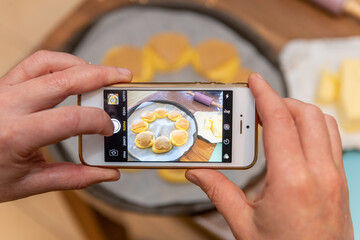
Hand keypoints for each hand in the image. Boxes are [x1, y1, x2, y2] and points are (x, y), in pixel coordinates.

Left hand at [0, 50, 131, 201]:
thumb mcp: (27, 184)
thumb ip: (72, 178)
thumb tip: (107, 173)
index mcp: (15, 135)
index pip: (70, 118)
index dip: (98, 121)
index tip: (110, 128)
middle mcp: (8, 105)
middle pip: (64, 79)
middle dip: (101, 76)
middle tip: (124, 78)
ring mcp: (3, 90)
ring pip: (48, 62)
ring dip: (80, 64)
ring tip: (101, 74)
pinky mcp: (3, 84)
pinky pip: (35, 62)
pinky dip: (60, 62)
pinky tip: (74, 73)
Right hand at [186, 73, 352, 238]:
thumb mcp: (244, 225)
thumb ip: (219, 192)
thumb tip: (196, 172)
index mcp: (292, 181)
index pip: (279, 121)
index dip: (265, 94)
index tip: (254, 80)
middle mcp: (320, 173)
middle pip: (306, 114)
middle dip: (279, 100)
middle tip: (255, 105)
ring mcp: (335, 177)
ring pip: (323, 123)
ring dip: (297, 112)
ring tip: (272, 118)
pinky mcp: (340, 182)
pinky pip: (330, 140)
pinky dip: (311, 127)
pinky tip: (292, 139)